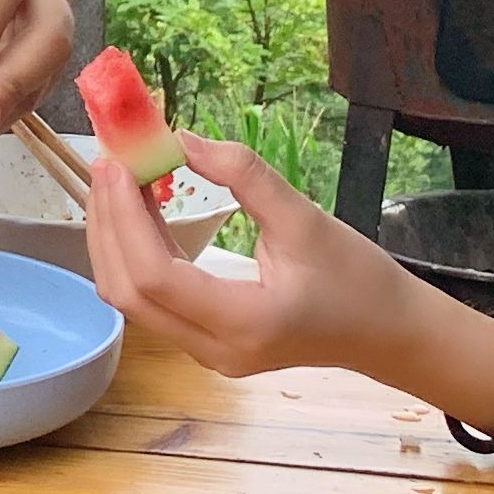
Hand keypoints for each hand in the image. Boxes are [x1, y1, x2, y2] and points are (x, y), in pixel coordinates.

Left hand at [85, 132, 435, 379]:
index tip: (117, 163)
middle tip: (109, 162)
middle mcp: (215, 349)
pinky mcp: (204, 343)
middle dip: (107, 224)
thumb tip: (183, 140)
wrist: (387, 333)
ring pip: (132, 299)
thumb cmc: (357, 279)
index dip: (123, 217)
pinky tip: (139, 211)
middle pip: (128, 291)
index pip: (155, 275)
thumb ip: (245, 176)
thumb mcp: (306, 219)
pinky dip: (134, 253)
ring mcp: (206, 354)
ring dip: (114, 238)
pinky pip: (151, 301)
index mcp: (244, 322)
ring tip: (119, 180)